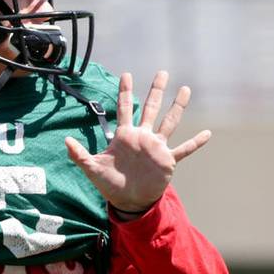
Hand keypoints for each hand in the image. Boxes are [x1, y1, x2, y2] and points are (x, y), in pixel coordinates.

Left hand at [65, 71, 210, 216]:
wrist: (127, 201)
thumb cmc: (109, 184)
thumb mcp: (92, 168)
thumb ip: (79, 154)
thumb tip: (65, 141)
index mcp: (124, 136)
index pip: (125, 108)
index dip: (125, 91)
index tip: (126, 74)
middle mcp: (142, 137)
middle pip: (151, 108)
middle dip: (156, 90)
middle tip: (162, 72)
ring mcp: (156, 148)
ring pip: (169, 122)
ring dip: (177, 106)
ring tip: (186, 89)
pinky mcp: (167, 161)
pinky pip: (183, 150)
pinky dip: (195, 142)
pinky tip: (207, 134)